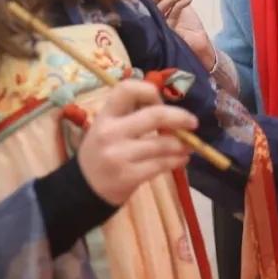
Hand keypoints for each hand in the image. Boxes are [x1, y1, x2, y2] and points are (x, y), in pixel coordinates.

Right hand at [77, 81, 198, 205]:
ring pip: (163, 144)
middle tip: (193, 123)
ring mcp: (119, 156)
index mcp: (105, 116)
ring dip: (183, 144)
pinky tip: (181, 159)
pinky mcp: (128, 176)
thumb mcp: (107, 127)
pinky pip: (162, 164)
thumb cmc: (102, 152)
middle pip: (155, 115)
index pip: (127, 89)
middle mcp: (110, 133)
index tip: (161, 102)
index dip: (150, 91)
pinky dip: (177, 160)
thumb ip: (132, 115)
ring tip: (188, 146)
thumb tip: (172, 109)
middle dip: (180, 117)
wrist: (84, 189)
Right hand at [148, 0, 215, 69]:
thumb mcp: (179, 8)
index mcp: (154, 14)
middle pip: (148, 3)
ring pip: (159, 8)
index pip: (147, 1)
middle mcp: (152, 21)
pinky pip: (170, 14)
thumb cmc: (190, 27)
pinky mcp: (165, 31)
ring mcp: (157, 27)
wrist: (200, 42)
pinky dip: (180, 4)